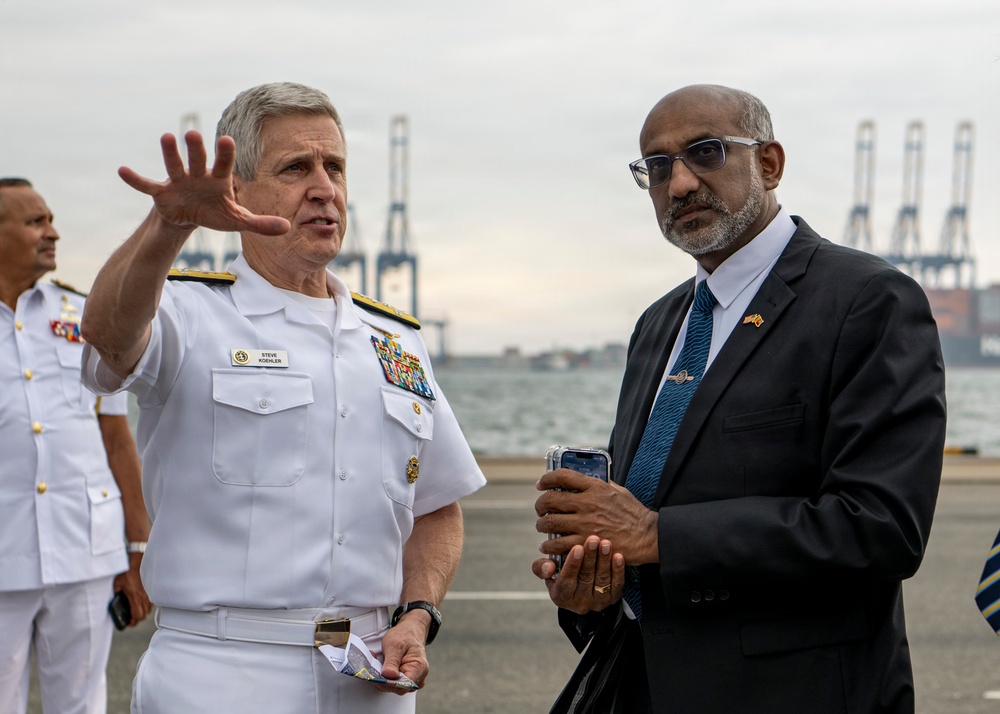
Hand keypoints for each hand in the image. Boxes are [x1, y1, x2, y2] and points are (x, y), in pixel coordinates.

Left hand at [113, 553, 151, 625]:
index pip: (137, 616)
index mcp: (135, 598)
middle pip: (143, 615)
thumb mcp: (117, 583)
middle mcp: (144, 597)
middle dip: (137, 619)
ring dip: (142, 612)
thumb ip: (117, 593)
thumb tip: (116, 597)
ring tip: (136, 610)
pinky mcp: (151, 589)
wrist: (138, 561)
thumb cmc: (128, 571)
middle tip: (131, 618)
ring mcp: (149, 593)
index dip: (133, 622)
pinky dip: (146, 605)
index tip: (128, 623)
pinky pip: (151, 601)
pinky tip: (141, 601)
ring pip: (148, 609)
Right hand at [118, 131, 288, 236]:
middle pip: (198, 160)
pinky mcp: (162, 193)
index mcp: (219, 180)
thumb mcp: (238, 220)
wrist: (192, 217)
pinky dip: (135, 180)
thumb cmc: (217, 212)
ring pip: (174, 166)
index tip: (228, 139)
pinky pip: (147, 185)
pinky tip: (122, 170)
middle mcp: (198, 175)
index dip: (225, 154)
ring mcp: (179, 182)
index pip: (224, 165)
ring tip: (166, 136)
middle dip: (197, 149)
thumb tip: (287, 228)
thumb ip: (261, 223)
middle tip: (195, 134)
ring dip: (170, 154)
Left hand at [378, 611, 428, 694]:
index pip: (403, 685)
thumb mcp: (395, 645)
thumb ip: (392, 662)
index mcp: (419, 668)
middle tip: (372, 668)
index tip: (376, 677)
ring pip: (394, 687)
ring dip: (382, 678)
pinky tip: (379, 667)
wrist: (410, 630)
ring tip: (376, 663)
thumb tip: (388, 676)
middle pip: (398, 688)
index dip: (389, 684)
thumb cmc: (405, 635)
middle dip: (383, 680)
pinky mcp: (405, 678)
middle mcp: (418, 676)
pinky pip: (394, 682)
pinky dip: (384, 677)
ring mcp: (412, 679)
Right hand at [532, 535, 624, 613]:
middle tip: (593, 539)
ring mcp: (597, 602)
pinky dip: (618, 570)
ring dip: (604, 560)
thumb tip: (548, 566)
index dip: (572, 565)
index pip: (566, 581)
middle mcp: (580, 603)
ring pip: (602, 579)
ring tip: (606, 543)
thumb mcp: (549, 573)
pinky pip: (617, 584)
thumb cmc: (563, 574)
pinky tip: (618, 556)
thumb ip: (542, 568)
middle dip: (590, 557)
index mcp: (561, 596)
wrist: (583, 589)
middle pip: (586, 578)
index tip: (577, 547)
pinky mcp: (612, 598)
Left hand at [535, 469, 658, 565]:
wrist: (648, 535)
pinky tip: (548, 547)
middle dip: (540, 505)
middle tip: (540, 510)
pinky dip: (549, 546)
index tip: (541, 484)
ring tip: (542, 528)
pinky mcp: (586, 543)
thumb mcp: (619, 490)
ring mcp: (585, 524)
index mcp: (595, 487)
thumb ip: (601, 485)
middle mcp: (587, 503)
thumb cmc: (634, 513)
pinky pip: (558, 544)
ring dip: (542, 526)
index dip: (547, 479)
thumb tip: (586, 479)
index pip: (562, 476)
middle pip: (550, 500)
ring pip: (550, 523)